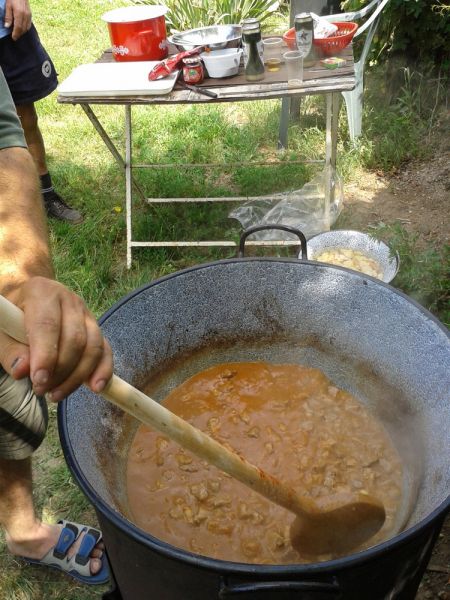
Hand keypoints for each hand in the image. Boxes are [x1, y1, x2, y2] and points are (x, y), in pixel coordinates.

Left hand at [0, 277, 112, 400]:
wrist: (27, 301)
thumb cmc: (12, 317)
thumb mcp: (2, 330)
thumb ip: (10, 350)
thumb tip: (23, 371)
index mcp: (43, 292)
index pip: (48, 325)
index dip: (45, 355)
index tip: (39, 380)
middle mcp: (70, 299)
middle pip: (75, 338)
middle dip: (60, 370)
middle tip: (41, 390)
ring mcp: (87, 314)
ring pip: (93, 347)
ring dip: (77, 376)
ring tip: (56, 394)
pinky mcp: (95, 329)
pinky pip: (105, 350)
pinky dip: (103, 370)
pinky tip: (95, 388)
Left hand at [4, 0, 31, 40]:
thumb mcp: (8, 5)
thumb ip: (8, 16)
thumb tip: (7, 26)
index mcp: (19, 14)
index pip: (18, 27)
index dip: (16, 34)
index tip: (13, 38)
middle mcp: (26, 16)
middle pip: (23, 29)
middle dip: (19, 34)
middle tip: (15, 37)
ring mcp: (29, 15)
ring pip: (27, 27)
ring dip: (22, 32)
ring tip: (18, 34)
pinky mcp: (30, 14)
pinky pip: (29, 24)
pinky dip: (26, 28)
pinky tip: (22, 28)